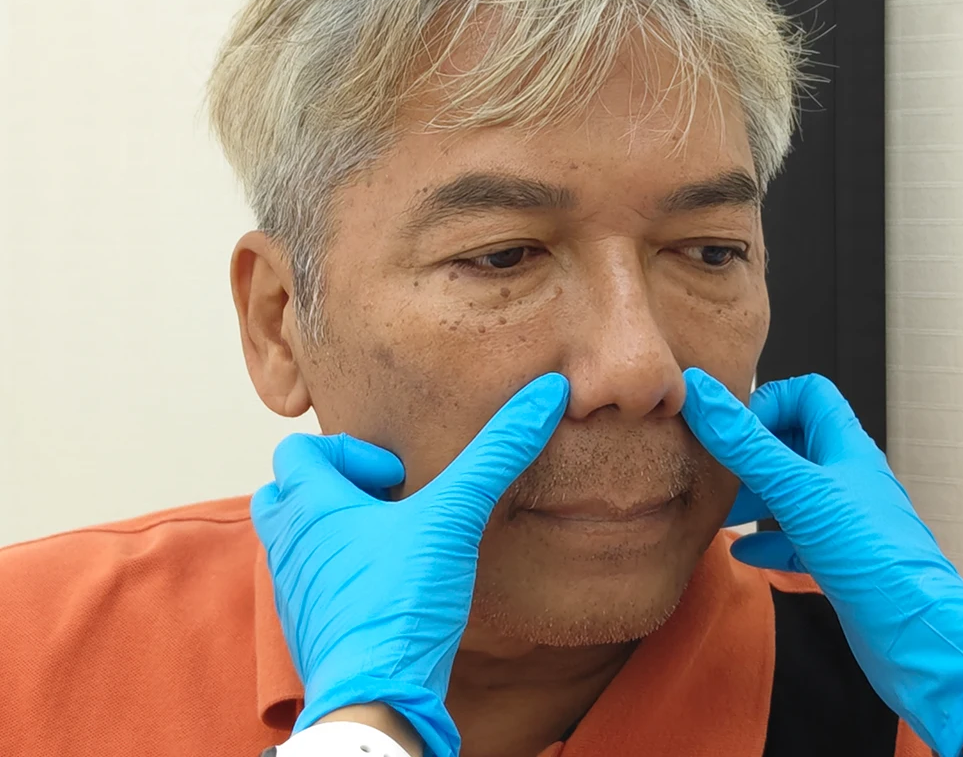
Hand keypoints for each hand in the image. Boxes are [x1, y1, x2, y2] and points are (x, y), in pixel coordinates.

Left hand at [250, 374, 569, 756]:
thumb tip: (545, 393)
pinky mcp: (307, 628)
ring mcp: (293, 590)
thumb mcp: (454, 519)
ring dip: (332, 528)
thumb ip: (496, 455)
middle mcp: (289, 544)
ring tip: (386, 537)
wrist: (376, 703)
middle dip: (331, 485)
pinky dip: (336, 570)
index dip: (348, 450)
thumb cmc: (400, 605)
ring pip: (293, 539)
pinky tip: (384, 584)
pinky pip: (309, 582)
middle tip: (382, 499)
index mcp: (310, 507)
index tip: (395, 477)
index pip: (296, 450)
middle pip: (284, 491)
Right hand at [682, 369, 962, 756]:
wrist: (913, 636)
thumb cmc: (870, 556)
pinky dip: (766, 540)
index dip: (768, 402)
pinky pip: (795, 539)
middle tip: (715, 467)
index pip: (807, 395)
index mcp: (844, 446)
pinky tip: (743, 550)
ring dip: (753, 496)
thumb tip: (701, 392)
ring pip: (790, 492)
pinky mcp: (839, 559)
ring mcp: (844, 519)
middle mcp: (845, 477)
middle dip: (749, 452)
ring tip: (718, 509)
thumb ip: (744, 442)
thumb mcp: (795, 489)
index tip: (734, 427)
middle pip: (793, 443)